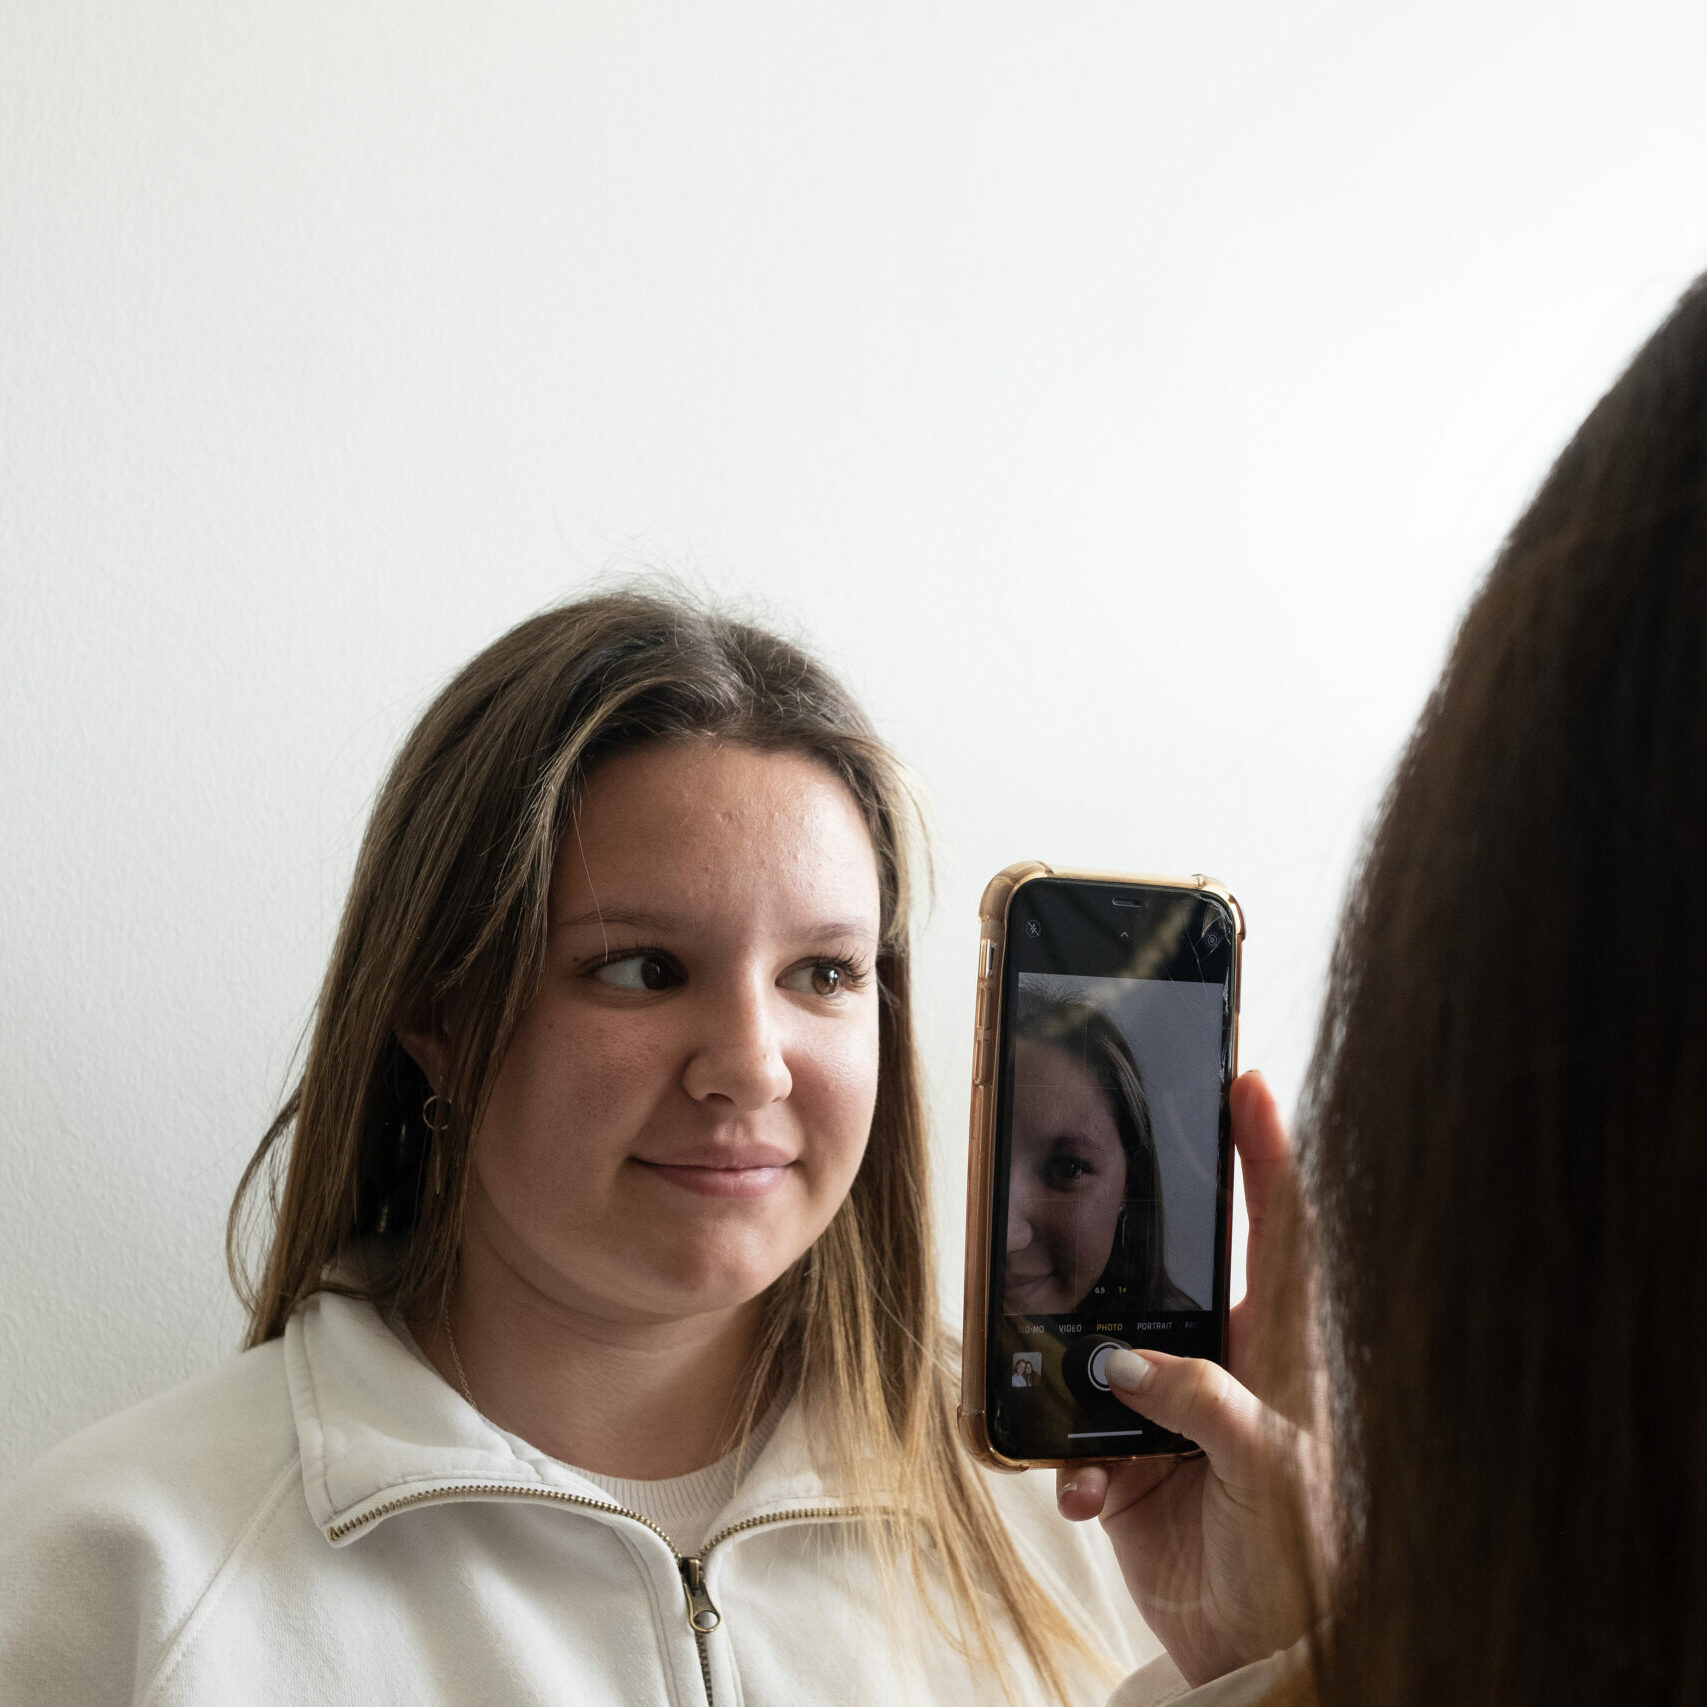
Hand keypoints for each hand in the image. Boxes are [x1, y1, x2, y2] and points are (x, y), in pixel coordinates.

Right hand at [1055, 1072, 1326, 1685]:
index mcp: (1281, 1353)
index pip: (1278, 1234)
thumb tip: (1127, 1364)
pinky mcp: (1127, 1460)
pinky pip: (1074, 1436)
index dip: (1266, 1156)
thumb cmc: (1303, 1558)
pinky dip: (1068, 1462)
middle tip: (1093, 1191)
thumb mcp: (1271, 1469)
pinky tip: (1083, 1489)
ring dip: (1077, 1372)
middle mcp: (1222, 1365)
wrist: (1260, 1653)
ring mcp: (1169, 1409)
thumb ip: (1204, 1402)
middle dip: (1129, 1242)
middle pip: (1171, 1275)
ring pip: (1104, 1351)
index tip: (1249, 1082)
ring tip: (1073, 1389)